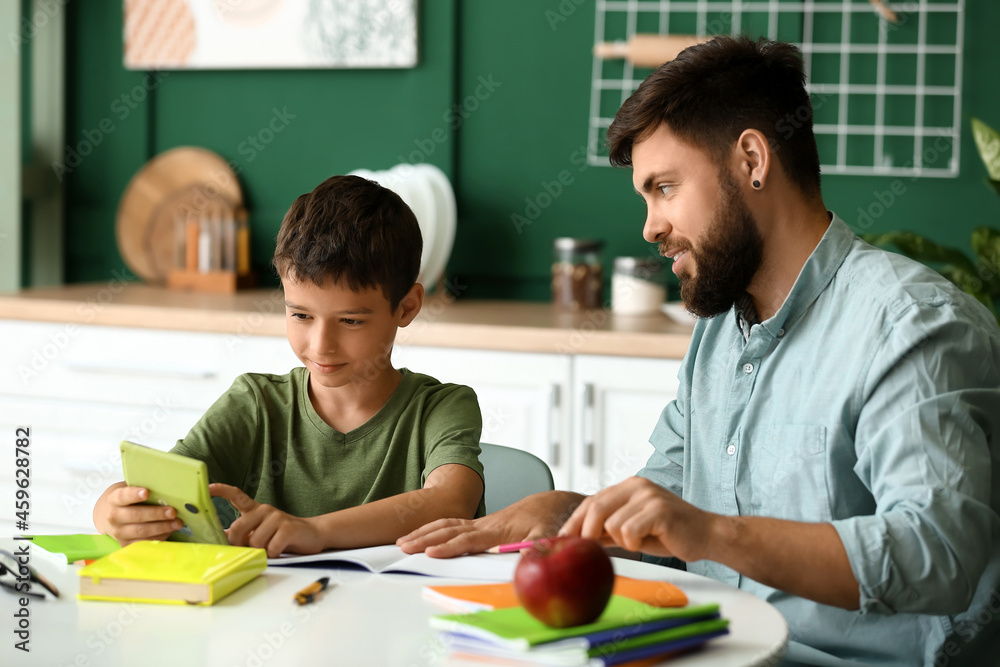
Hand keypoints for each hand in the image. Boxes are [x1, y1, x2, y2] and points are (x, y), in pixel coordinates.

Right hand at [94, 481, 181, 545]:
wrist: (110, 516)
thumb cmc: (127, 500)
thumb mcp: (130, 489)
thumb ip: (143, 487)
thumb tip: (166, 486)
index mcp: (114, 500)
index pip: (123, 496)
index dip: (134, 495)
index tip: (147, 492)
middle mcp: (114, 517)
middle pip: (136, 515)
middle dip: (156, 514)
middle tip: (172, 511)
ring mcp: (118, 532)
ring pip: (142, 531)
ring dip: (162, 527)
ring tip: (177, 523)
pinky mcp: (125, 544)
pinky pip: (144, 542)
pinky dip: (159, 537)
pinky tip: (170, 531)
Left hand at [210, 483, 323, 557]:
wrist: (313, 534)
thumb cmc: (282, 536)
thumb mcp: (260, 532)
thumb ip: (243, 533)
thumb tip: (221, 539)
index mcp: (255, 510)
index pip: (236, 496)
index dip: (221, 491)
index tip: (208, 488)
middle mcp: (264, 510)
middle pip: (238, 528)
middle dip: (237, 544)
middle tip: (244, 550)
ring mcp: (277, 517)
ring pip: (254, 541)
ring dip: (260, 551)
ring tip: (270, 548)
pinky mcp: (288, 528)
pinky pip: (271, 547)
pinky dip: (273, 554)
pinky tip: (279, 550)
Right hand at [396, 491, 583, 557]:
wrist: (546, 505)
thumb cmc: (546, 521)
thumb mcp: (548, 533)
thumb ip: (538, 544)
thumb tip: (527, 556)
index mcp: (497, 530)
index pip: (468, 540)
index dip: (449, 547)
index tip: (430, 554)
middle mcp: (483, 525)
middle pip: (448, 530)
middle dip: (425, 539)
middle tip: (403, 548)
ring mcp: (478, 523)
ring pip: (445, 525)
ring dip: (423, 532)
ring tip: (402, 542)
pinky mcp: (477, 524)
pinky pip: (449, 524)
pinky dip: (431, 528)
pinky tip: (419, 536)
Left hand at [558, 476, 715, 561]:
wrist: (706, 535)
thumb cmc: (669, 533)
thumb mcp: (632, 529)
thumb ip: (607, 530)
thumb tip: (577, 540)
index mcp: (628, 487)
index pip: (591, 501)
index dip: (573, 521)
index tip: (560, 540)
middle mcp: (636, 485)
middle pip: (595, 508)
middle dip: (586, 533)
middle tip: (588, 550)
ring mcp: (648, 495)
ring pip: (611, 524)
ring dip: (621, 542)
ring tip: (639, 542)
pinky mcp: (659, 510)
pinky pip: (629, 532)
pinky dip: (634, 544)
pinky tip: (648, 541)